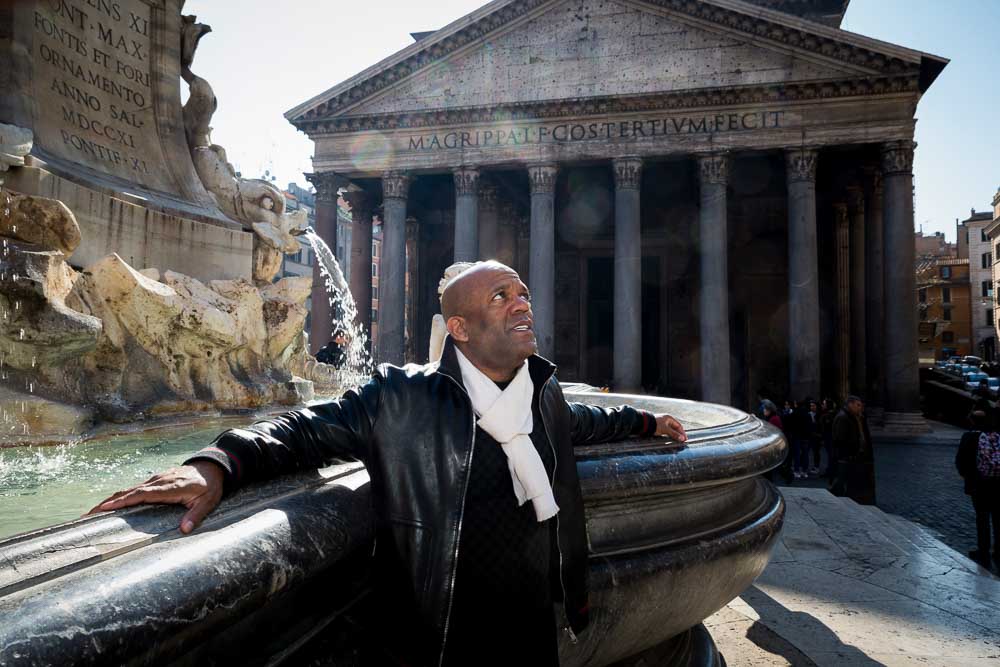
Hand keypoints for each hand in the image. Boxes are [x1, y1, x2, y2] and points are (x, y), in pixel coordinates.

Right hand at [86, 461, 224, 533]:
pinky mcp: (155, 481)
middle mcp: (159, 482)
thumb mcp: (208, 501)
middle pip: (129, 492)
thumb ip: (196, 515)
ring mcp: (156, 480)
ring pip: (129, 489)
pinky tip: (110, 506)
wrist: (212, 467)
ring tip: (92, 513)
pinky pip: (134, 489)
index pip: (143, 494)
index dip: (123, 501)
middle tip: (87, 515)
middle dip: (108, 503)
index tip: (105, 508)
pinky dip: (120, 497)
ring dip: (111, 500)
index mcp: (170, 487)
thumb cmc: (210, 486)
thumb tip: (184, 529)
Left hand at [654, 414, 686, 441]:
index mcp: (669, 418)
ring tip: (677, 441)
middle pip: (675, 428)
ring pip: (670, 430)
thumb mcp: (665, 429)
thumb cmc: (655, 424)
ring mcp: (662, 423)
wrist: (643, 424)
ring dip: (674, 435)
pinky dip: (669, 435)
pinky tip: (670, 439)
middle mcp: (666, 420)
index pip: (678, 426)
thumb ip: (674, 434)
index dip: (682, 432)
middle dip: (678, 434)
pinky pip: (666, 432)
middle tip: (682, 441)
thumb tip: (682, 438)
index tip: (685, 438)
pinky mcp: (658, 427)